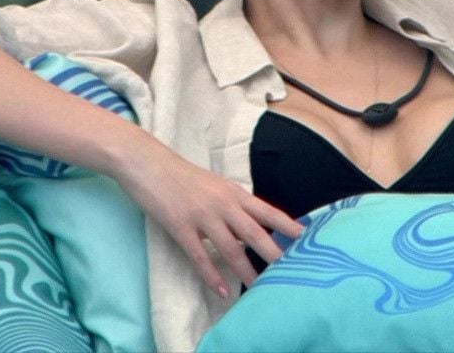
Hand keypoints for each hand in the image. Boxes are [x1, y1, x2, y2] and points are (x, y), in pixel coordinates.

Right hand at [119, 144, 302, 296]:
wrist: (146, 162)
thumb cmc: (180, 175)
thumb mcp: (213, 185)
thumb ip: (232, 203)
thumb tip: (251, 225)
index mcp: (233, 192)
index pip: (268, 211)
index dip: (288, 225)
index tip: (307, 239)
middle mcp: (222, 203)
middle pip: (255, 232)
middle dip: (275, 253)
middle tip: (293, 272)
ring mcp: (201, 215)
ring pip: (231, 248)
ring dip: (246, 271)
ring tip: (260, 290)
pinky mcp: (180, 226)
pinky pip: (200, 255)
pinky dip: (212, 274)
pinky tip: (222, 290)